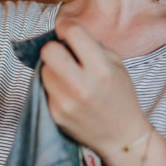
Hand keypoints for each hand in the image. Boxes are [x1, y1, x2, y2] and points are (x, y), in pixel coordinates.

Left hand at [39, 22, 151, 157]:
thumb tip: (65, 35)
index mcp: (101, 70)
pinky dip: (53, 86)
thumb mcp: (116, 65)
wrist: (122, 137)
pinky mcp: (55, 113)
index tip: (66, 31)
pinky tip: (67, 93)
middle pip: (48, 50)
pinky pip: (44, 88)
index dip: (66, 28)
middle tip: (64, 54)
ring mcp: (65, 102)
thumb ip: (92, 47)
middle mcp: (81, 86)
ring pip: (43, 69)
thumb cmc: (120, 96)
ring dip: (52, 68)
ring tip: (68, 76)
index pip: (73, 33)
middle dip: (54, 48)